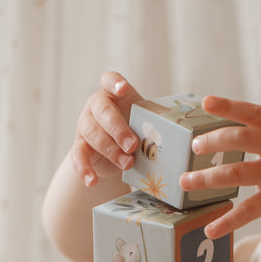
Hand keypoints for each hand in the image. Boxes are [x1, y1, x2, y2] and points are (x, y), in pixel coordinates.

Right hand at [71, 72, 143, 186]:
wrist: (114, 155)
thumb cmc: (134, 131)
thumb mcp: (144, 123)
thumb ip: (154, 122)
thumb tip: (182, 130)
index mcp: (113, 94)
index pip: (109, 80)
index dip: (115, 83)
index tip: (123, 89)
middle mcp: (96, 106)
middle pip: (103, 111)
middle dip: (118, 129)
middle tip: (133, 145)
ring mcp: (85, 125)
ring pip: (92, 134)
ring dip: (111, 150)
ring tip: (128, 164)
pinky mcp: (79, 146)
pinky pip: (78, 156)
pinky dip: (84, 169)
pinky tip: (93, 180)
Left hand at [179, 94, 260, 236]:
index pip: (253, 113)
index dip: (229, 107)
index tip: (206, 103)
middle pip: (239, 139)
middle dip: (212, 141)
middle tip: (194, 146)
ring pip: (235, 173)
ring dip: (206, 178)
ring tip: (184, 182)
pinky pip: (248, 210)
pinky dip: (227, 221)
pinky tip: (209, 229)